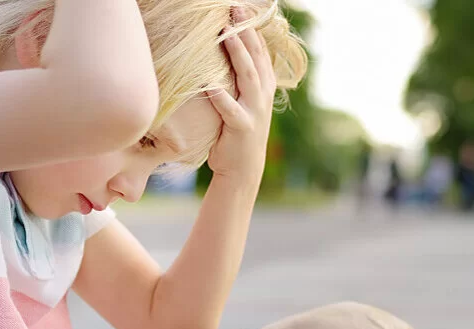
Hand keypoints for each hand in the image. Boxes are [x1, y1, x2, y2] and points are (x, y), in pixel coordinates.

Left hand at [205, 23, 276, 181]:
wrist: (243, 169)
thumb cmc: (235, 131)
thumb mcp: (243, 101)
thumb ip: (238, 79)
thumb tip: (222, 53)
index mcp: (264, 85)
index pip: (259, 50)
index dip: (251, 28)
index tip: (239, 8)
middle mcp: (263, 95)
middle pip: (255, 57)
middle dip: (245, 32)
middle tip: (234, 10)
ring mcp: (255, 110)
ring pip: (247, 76)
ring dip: (237, 54)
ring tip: (225, 35)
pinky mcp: (243, 127)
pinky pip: (230, 109)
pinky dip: (221, 97)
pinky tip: (209, 84)